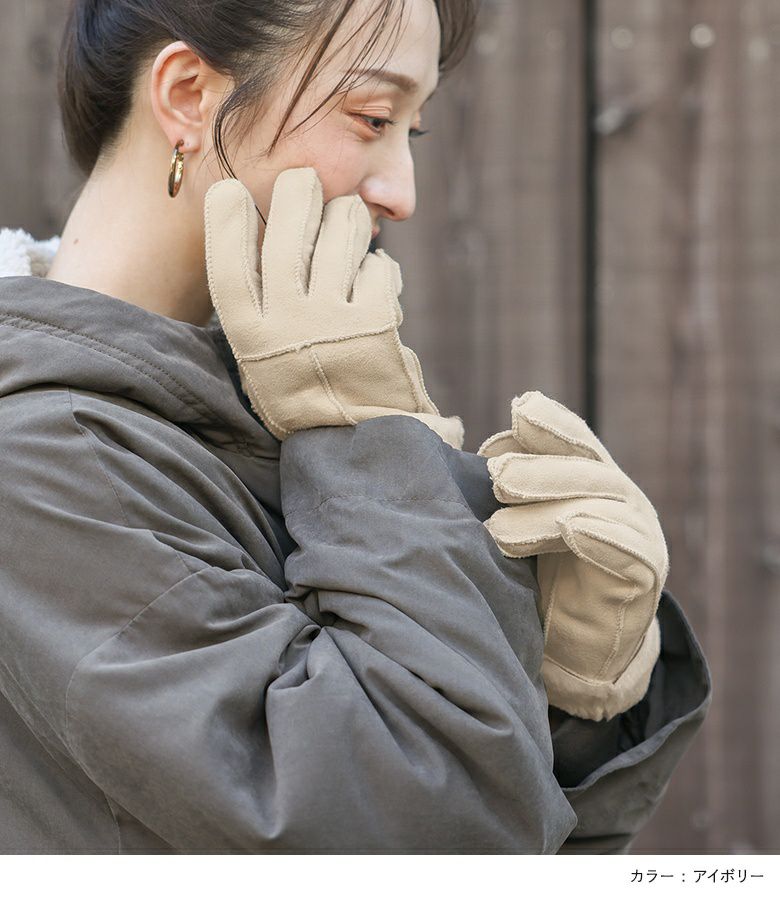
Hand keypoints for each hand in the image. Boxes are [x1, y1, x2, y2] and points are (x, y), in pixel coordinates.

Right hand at [203, 167, 463, 449]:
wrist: (356, 441)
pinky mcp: (376, 323)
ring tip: (349, 233)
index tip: (230, 191)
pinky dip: (380, 268)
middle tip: (307, 181)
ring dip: (349, 220)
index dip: (227, 220)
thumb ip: (260, 305)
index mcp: (249, 335)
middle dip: (301, 190)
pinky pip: (379, 265)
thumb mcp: (265, 356)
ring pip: (343, 229)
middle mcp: (286, 324)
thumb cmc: (307, 390)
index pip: (228, 262)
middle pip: (291, 227)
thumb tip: (265, 229)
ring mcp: (332, 322)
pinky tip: (376, 287)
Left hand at [478, 391, 667, 720]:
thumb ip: (501, 485)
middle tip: (495, 478)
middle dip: (540, 469)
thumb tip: (461, 438)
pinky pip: (629, 551)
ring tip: (499, 530)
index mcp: (587, 479)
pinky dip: (601, 536)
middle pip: (585, 468)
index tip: (518, 412)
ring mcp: (636, 535)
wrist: (567, 654)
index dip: (548, 426)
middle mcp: (617, 499)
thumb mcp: (512, 523)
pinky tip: (573, 529)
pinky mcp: (645, 578)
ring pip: (600, 504)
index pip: (571, 441)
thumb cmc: (531, 580)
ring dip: (551, 509)